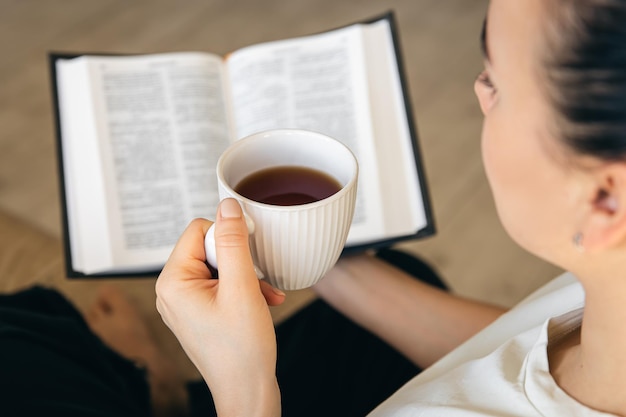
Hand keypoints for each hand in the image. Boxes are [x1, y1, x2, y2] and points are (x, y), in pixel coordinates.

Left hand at [156, 198, 284, 416]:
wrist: (247, 392)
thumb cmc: (241, 350)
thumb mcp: (242, 287)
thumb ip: (233, 242)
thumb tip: (227, 206)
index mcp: (173, 282)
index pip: (198, 230)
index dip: (228, 236)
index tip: (250, 254)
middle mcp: (173, 291)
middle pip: (208, 248)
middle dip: (240, 260)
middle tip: (257, 280)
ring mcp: (185, 303)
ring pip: (219, 266)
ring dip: (246, 276)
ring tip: (263, 296)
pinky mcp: (199, 312)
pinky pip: (220, 285)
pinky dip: (243, 290)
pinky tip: (262, 303)